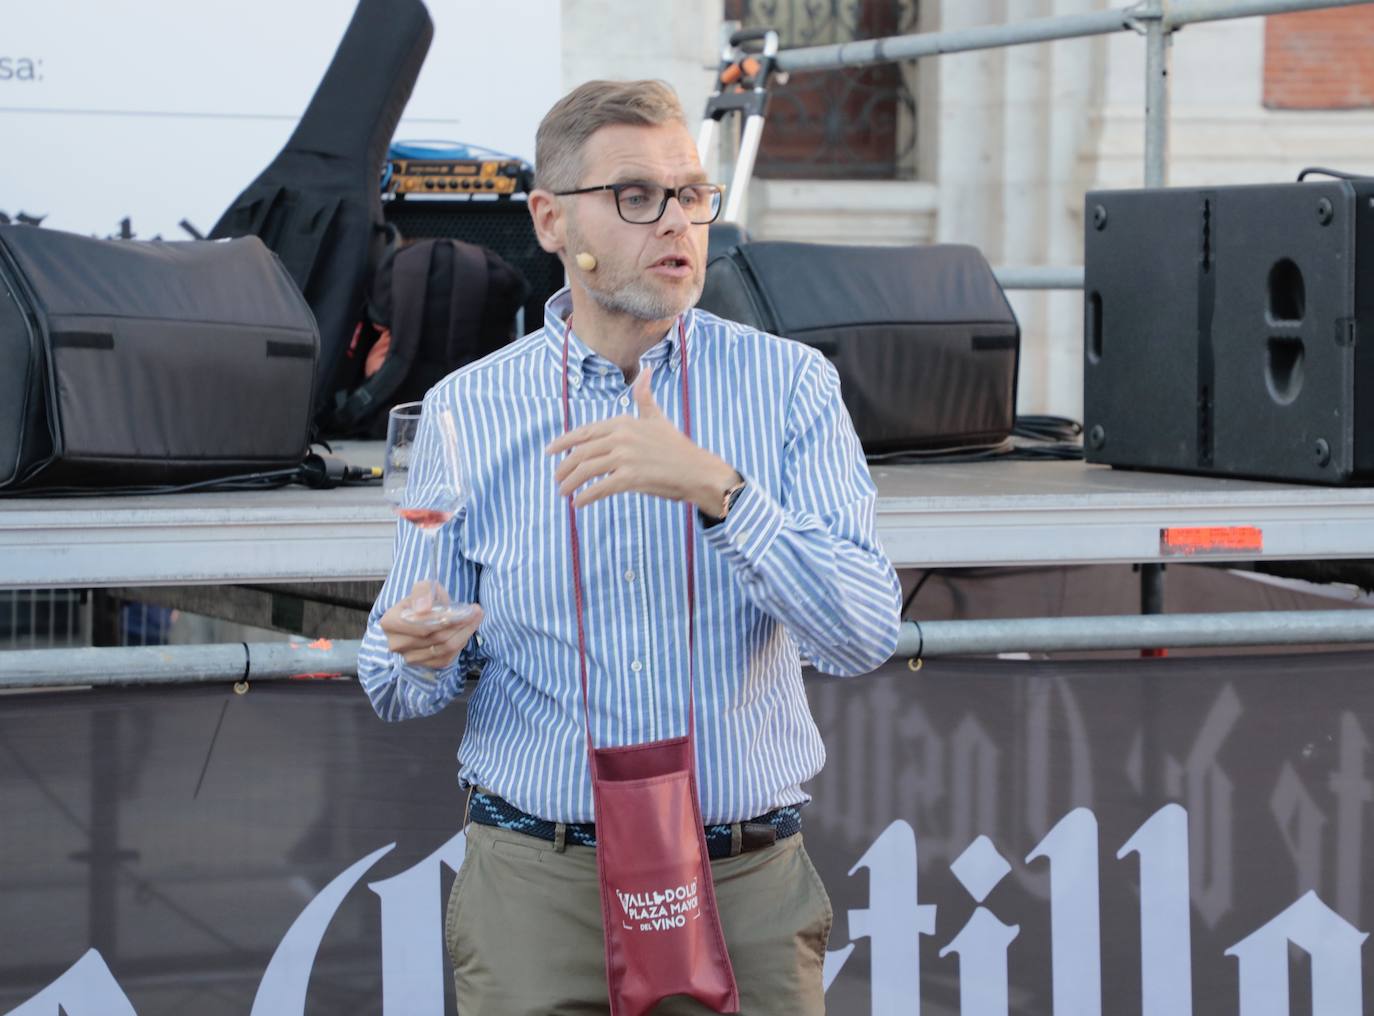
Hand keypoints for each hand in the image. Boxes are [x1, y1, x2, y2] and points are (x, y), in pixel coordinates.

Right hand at [380, 581, 483, 668]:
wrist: (419, 618)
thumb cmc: (421, 602)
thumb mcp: (422, 588)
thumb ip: (423, 592)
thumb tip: (424, 608)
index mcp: (390, 622)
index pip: (422, 624)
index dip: (446, 618)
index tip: (467, 609)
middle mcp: (396, 644)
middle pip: (436, 636)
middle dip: (461, 623)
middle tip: (477, 611)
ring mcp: (410, 658)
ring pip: (445, 648)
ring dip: (465, 633)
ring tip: (475, 617)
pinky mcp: (424, 666)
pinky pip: (448, 657)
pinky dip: (461, 643)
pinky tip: (465, 631)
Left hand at [545, 364, 738, 510]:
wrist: (698, 471)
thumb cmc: (678, 447)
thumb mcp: (658, 418)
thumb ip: (645, 397)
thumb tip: (645, 370)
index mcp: (623, 422)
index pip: (584, 432)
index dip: (563, 442)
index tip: (549, 451)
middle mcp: (620, 437)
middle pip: (580, 452)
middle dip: (564, 467)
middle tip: (557, 479)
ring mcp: (624, 458)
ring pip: (586, 471)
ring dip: (570, 483)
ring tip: (564, 493)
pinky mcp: (630, 478)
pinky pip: (599, 488)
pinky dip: (586, 496)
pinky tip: (579, 503)